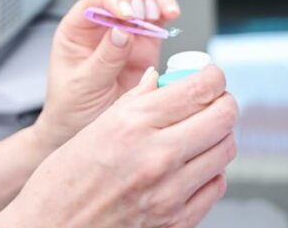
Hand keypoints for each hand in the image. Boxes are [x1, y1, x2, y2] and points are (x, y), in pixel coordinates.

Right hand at [0, 65, 237, 227]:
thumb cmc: (62, 183)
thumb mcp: (94, 128)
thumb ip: (135, 101)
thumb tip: (160, 80)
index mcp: (133, 125)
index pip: (200, 89)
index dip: (212, 76)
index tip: (209, 75)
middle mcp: (157, 157)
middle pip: (224, 116)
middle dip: (222, 101)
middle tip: (211, 100)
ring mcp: (171, 192)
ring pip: (226, 149)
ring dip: (218, 135)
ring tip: (199, 132)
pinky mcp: (177, 221)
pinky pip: (216, 185)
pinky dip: (211, 170)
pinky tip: (191, 165)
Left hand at [32, 0, 181, 149]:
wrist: (82, 133)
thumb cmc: (71, 109)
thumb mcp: (82, 87)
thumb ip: (103, 59)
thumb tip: (123, 30)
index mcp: (76, 27)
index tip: (127, 15)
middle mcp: (100, 22)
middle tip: (141, 13)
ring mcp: (125, 31)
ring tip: (154, 18)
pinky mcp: (145, 44)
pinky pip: (158, 17)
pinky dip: (167, 10)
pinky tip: (171, 14)